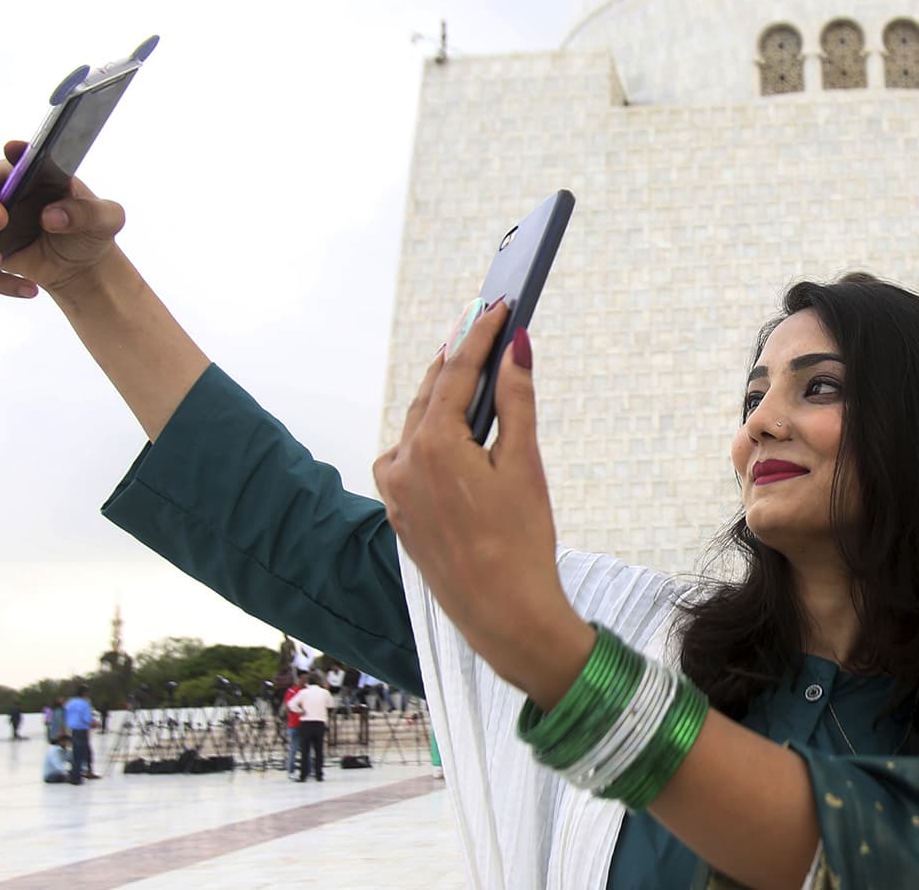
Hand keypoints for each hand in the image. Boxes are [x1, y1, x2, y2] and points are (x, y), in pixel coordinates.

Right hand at [0, 140, 126, 296]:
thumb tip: (52, 215)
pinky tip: (29, 289)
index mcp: (32, 171)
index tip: (13, 151)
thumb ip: (88, 212)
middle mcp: (1, 187)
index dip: (13, 154)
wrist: (82, 266)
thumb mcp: (107, 220)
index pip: (16, 155)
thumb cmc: (91, 230)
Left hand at [373, 301, 591, 702]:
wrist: (504, 614)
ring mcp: (395, 488)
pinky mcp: (398, 510)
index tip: (500, 305)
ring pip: (418, 424)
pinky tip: (454, 428)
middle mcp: (402, 461)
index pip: (456, 371)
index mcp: (433, 445)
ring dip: (442, 394)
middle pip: (431, 392)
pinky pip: (410, 455)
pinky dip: (430, 432)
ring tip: (470, 367)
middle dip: (459, 357)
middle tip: (483, 322)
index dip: (481, 334)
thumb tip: (517, 347)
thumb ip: (516, 399)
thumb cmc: (521, 541)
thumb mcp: (524, 463)